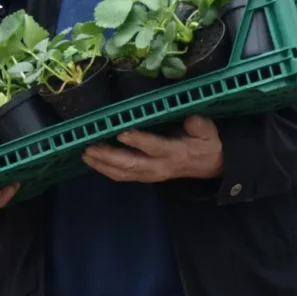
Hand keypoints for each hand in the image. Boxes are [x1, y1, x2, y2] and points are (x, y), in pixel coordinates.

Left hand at [82, 115, 223, 182]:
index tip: (122, 133)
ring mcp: (151, 174)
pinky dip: (106, 170)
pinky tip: (93, 162)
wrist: (211, 165)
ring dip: (102, 165)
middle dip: (108, 156)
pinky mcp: (145, 176)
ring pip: (123, 173)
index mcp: (175, 153)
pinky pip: (123, 176)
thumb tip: (190, 118)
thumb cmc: (206, 143)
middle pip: (131, 164)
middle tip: (89, 147)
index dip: (138, 141)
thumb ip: (199, 125)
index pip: (154, 147)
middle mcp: (160, 167)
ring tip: (85, 154)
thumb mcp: (208, 131)